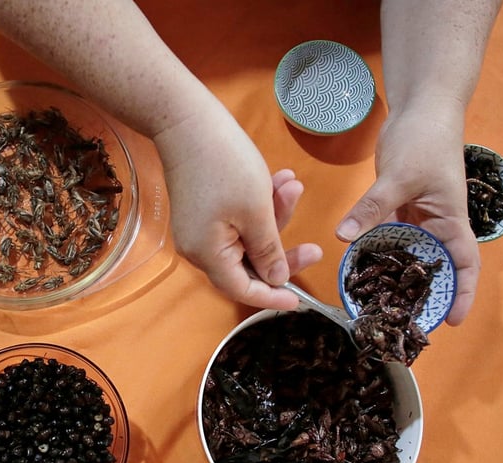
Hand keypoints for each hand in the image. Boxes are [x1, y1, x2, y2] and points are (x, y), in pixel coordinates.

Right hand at [153, 102, 321, 309]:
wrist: (187, 123)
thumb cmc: (224, 166)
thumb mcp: (257, 212)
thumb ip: (268, 251)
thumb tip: (275, 279)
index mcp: (208, 255)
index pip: (243, 290)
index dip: (272, 297)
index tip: (299, 299)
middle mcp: (199, 248)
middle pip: (247, 266)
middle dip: (282, 250)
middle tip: (315, 247)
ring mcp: (199, 229)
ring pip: (246, 239)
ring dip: (274, 217)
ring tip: (292, 186)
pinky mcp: (202, 211)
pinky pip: (237, 221)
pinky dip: (259, 206)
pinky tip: (278, 181)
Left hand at [336, 108, 478, 324]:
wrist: (420, 110)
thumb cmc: (424, 140)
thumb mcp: (399, 176)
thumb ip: (372, 207)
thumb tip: (344, 237)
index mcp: (451, 222)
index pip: (464, 265)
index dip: (460, 294)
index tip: (450, 320)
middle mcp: (436, 225)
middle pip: (433, 267)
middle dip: (420, 294)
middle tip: (399, 320)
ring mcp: (417, 218)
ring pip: (407, 255)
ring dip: (394, 276)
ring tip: (374, 302)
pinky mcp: (398, 209)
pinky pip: (387, 237)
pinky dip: (375, 252)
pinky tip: (356, 268)